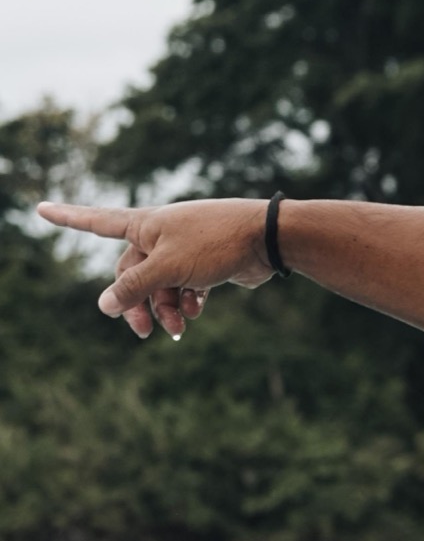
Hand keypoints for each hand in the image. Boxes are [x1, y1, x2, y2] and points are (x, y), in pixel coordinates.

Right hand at [37, 198, 274, 339]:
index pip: (96, 221)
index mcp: (145, 225)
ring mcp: (183, 248)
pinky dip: (186, 302)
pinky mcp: (204, 263)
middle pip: (131, 273)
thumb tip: (102, 305)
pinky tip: (196, 313)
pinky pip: (183, 287)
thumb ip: (133, 287)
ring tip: (179, 328)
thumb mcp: (168, 268)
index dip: (68, 218)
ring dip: (165, 308)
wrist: (266, 239)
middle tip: (145, 332)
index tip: (40, 208)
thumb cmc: (215, 243)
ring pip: (159, 285)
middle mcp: (160, 234)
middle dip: (136, 304)